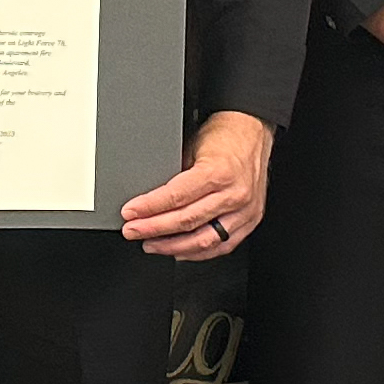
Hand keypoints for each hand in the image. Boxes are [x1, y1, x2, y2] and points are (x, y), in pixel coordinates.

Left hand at [120, 111, 274, 257]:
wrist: (252, 132)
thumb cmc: (224, 136)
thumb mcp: (192, 147)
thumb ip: (176, 175)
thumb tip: (149, 197)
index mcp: (219, 172)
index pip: (176, 197)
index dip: (149, 207)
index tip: (130, 212)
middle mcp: (234, 194)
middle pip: (187, 220)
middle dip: (154, 229)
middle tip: (132, 231)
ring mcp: (245, 210)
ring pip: (204, 240)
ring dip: (172, 246)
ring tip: (151, 244)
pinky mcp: (250, 220)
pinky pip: (223, 245)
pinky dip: (199, 252)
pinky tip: (179, 251)